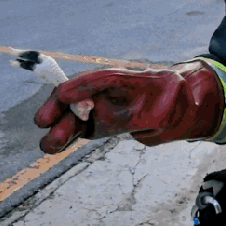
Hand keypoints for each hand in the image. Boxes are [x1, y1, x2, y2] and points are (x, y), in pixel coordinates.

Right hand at [33, 60, 222, 153]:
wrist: (180, 108)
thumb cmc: (170, 94)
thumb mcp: (165, 97)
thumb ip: (148, 104)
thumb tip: (133, 110)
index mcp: (118, 79)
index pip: (92, 81)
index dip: (75, 88)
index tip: (62, 96)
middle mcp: (104, 93)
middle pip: (75, 100)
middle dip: (59, 112)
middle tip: (45, 124)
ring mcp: (100, 110)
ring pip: (73, 119)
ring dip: (59, 130)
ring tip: (48, 145)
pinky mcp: (99, 126)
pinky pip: (79, 131)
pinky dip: (66, 138)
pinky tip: (54, 146)